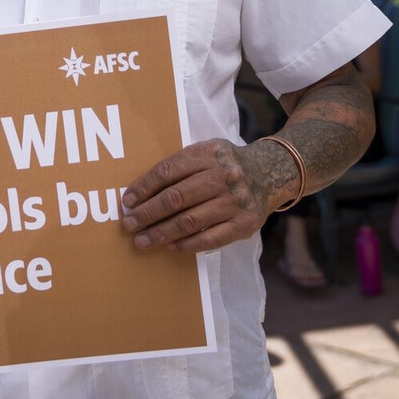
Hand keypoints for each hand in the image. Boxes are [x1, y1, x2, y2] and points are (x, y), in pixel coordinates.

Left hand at [120, 139, 276, 252]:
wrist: (271, 173)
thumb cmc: (225, 165)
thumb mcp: (205, 153)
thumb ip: (179, 167)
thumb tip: (140, 193)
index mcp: (209, 154)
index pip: (168, 171)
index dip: (144, 187)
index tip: (127, 201)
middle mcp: (223, 176)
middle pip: (176, 198)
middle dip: (148, 213)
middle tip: (129, 224)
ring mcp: (235, 201)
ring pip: (190, 221)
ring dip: (161, 233)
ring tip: (142, 240)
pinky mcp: (244, 224)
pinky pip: (210, 239)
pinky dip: (187, 244)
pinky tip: (170, 246)